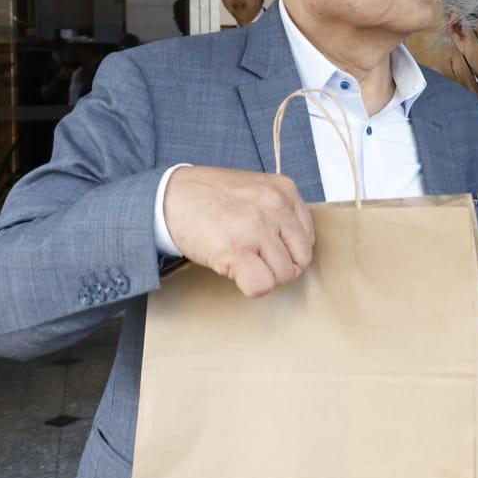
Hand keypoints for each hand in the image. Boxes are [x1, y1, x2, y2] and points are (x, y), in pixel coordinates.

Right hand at [164, 166, 314, 297]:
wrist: (169, 195)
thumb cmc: (209, 196)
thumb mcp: (255, 190)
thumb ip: (279, 212)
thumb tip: (295, 248)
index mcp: (284, 190)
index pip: (308, 238)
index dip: (289, 251)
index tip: (269, 251)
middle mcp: (275, 206)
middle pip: (301, 259)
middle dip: (281, 268)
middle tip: (257, 262)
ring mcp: (256, 227)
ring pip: (282, 275)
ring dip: (263, 277)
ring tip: (242, 262)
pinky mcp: (236, 249)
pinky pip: (262, 285)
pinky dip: (250, 287)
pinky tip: (235, 272)